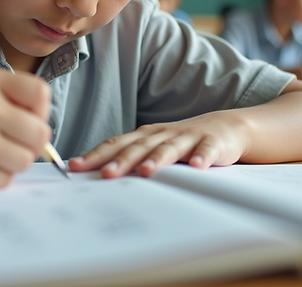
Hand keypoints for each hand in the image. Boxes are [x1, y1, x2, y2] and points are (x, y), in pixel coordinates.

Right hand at [0, 68, 50, 188]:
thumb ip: (14, 101)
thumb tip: (47, 133)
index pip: (41, 94)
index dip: (39, 111)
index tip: (25, 119)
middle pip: (39, 133)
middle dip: (29, 143)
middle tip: (8, 143)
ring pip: (25, 160)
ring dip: (11, 162)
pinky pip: (4, 181)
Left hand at [68, 110, 245, 178]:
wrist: (226, 126)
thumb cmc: (183, 141)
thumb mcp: (155, 147)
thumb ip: (131, 158)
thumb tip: (97, 175)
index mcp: (146, 136)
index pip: (116, 144)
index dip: (96, 155)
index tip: (75, 167)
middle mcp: (163, 134)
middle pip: (139, 146)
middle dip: (121, 160)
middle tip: (105, 173)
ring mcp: (188, 138)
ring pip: (169, 148)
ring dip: (157, 159)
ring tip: (145, 171)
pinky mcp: (213, 143)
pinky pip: (206, 150)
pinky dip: (201, 157)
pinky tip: (196, 166)